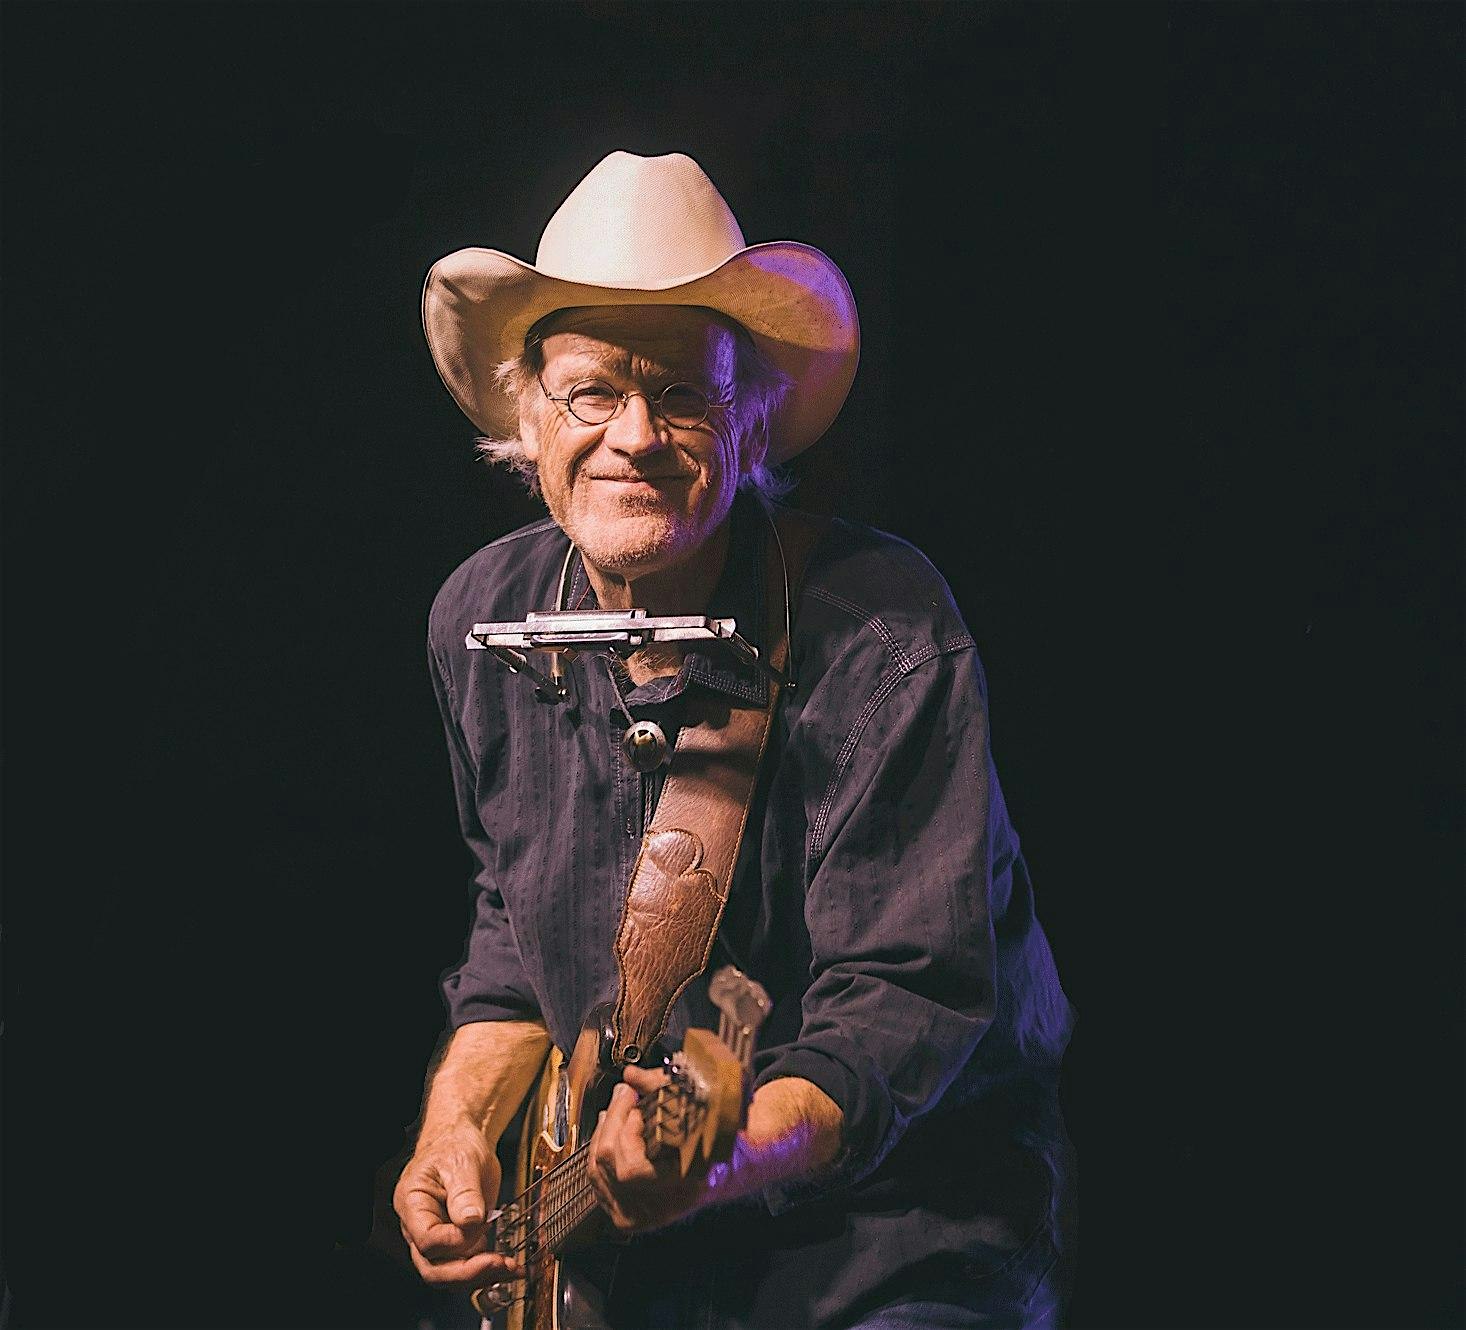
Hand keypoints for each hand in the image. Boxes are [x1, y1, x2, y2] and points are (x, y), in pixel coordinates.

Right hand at [394, 1124, 522, 1288]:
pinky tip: (510, 1266)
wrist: (463, 1142)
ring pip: (450, 1274)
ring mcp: (438, 1238)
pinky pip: (467, 1266)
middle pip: (433, 1268)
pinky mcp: (457, 1243)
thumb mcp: (462, 1162)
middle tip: (499, 1264)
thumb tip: (471, 1222)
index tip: (480, 1226)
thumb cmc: (455, 1147)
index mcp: (413, 1204)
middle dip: (467, 1273)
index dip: (454, 1242)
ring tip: (511, 1268)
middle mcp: (419, 1227)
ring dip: (481, 1276)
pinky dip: (489, 1270)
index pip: (427, 1240)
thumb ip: (465, 1193)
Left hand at [585, 1064, 709, 1233]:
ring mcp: (633, 1216)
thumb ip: (660, 1090)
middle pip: (608, 1163)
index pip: (630, 1167)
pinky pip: (597, 1181)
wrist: (726, 1177)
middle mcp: (651, 1211)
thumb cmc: (714, 1145)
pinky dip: (598, 1152)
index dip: (627, 1127)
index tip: (636, 1098)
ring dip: (603, 1132)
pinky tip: (608, 1132)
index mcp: (674, 1194)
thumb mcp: (696, 1114)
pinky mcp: (622, 1214)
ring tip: (615, 1108)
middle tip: (624, 1094)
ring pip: (597, 1171)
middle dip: (612, 1119)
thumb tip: (631, 1075)